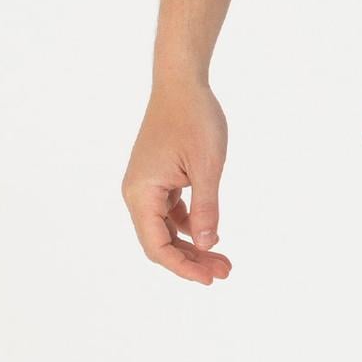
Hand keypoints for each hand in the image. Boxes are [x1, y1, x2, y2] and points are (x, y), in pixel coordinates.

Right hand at [122, 79, 232, 282]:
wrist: (182, 83)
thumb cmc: (194, 118)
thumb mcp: (207, 167)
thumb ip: (207, 209)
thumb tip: (209, 245)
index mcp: (141, 193)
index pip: (156, 245)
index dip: (182, 267)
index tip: (209, 278)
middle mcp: (137, 193)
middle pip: (160, 242)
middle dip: (191, 260)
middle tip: (225, 272)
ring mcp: (146, 186)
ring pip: (166, 229)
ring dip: (193, 245)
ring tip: (224, 260)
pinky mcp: (157, 179)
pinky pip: (170, 212)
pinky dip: (190, 225)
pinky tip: (212, 234)